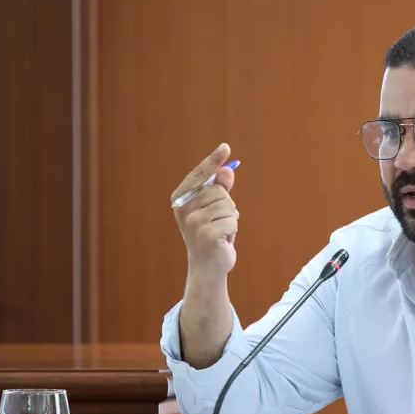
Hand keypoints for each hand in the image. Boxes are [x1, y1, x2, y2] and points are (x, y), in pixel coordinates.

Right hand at [172, 143, 238, 277]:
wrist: (207, 266)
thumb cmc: (211, 233)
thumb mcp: (214, 208)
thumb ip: (220, 188)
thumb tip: (227, 170)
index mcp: (181, 199)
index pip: (199, 174)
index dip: (213, 161)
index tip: (225, 147)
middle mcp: (184, 209)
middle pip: (219, 191)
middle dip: (226, 205)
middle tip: (218, 221)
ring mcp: (194, 222)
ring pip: (228, 206)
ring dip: (230, 219)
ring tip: (221, 231)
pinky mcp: (207, 235)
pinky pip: (232, 221)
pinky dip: (233, 230)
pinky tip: (223, 240)